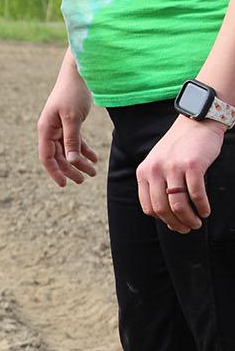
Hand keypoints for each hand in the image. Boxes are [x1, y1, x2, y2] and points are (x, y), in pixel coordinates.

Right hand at [36, 54, 99, 186]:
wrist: (78, 72)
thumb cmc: (73, 92)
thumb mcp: (73, 118)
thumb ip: (72, 140)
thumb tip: (71, 161)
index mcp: (46, 129)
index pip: (47, 157)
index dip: (55, 172)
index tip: (65, 184)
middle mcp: (50, 130)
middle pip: (59, 156)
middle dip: (71, 169)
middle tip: (84, 180)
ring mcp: (59, 127)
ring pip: (68, 150)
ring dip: (80, 162)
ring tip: (93, 172)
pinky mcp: (70, 123)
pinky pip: (76, 141)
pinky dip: (85, 150)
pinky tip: (95, 158)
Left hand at [136, 115, 224, 232]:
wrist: (197, 122)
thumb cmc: (180, 147)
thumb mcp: (159, 163)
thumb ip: (158, 185)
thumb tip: (168, 217)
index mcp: (144, 172)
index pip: (148, 207)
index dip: (162, 220)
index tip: (173, 224)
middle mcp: (155, 170)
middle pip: (162, 209)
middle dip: (176, 224)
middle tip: (187, 229)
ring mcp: (173, 167)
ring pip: (178, 205)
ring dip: (189, 219)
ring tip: (197, 223)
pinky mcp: (192, 165)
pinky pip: (196, 194)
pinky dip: (202, 207)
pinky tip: (206, 212)